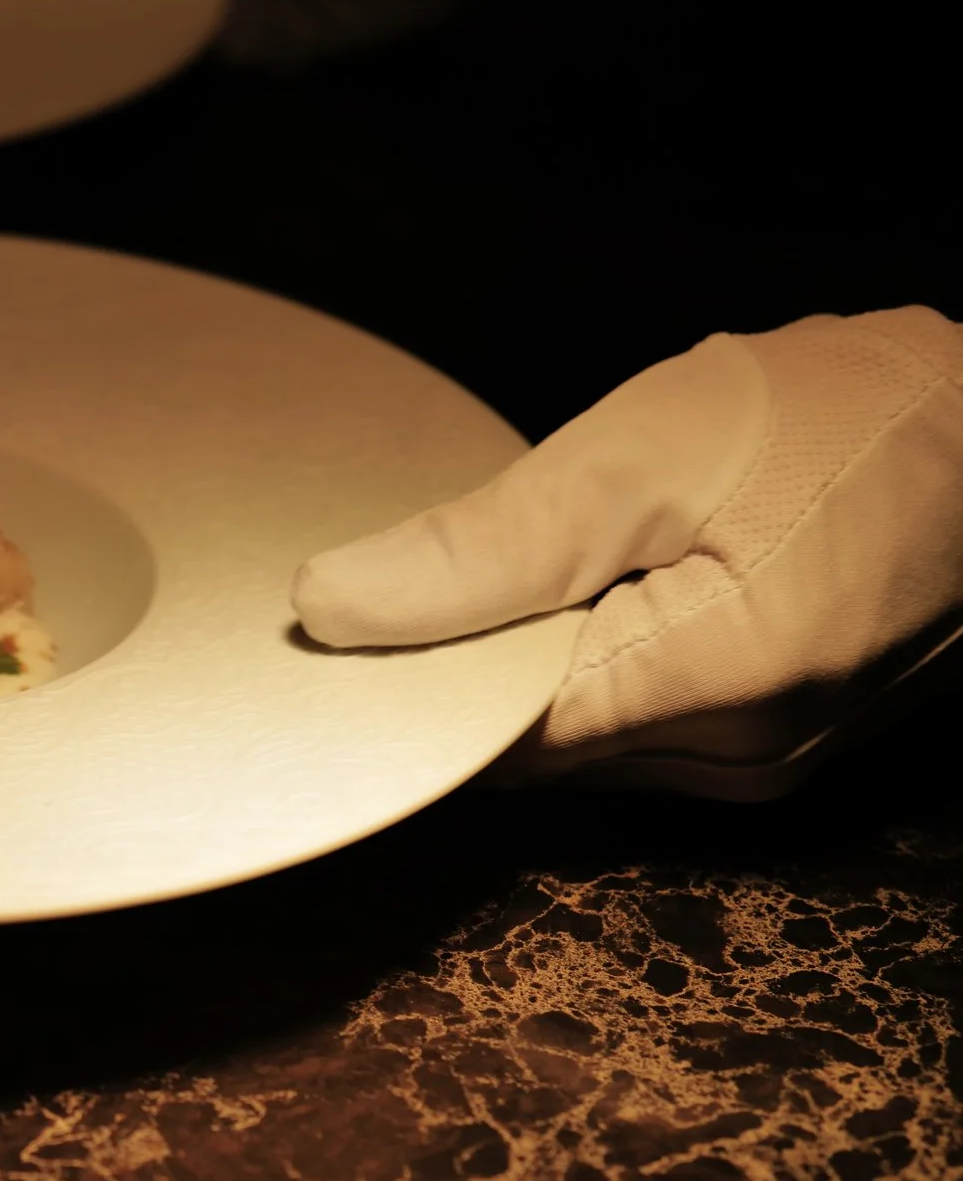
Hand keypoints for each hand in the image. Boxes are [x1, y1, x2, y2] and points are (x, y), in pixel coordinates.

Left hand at [292, 307, 962, 798]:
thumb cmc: (852, 418)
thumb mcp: (643, 453)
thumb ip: (482, 547)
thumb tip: (328, 608)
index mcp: (710, 694)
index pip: (483, 739)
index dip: (402, 679)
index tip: (337, 621)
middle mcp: (741, 760)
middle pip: (526, 748)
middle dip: (463, 670)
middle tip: (430, 568)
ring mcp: (766, 762)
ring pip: (575, 738)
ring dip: (529, 662)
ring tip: (545, 559)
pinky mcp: (775, 737)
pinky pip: (633, 722)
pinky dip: (588, 662)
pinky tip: (596, 588)